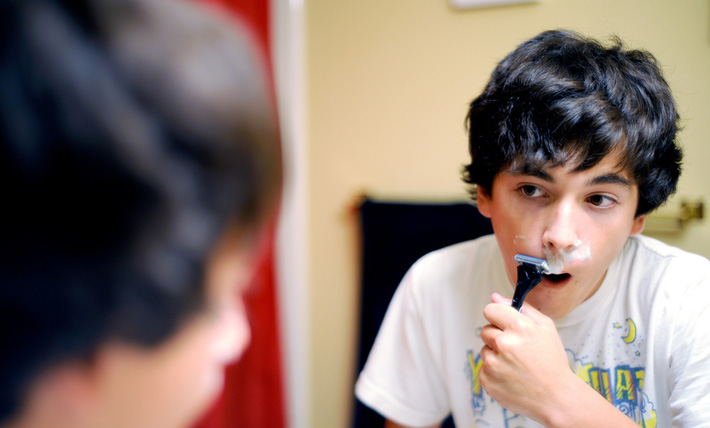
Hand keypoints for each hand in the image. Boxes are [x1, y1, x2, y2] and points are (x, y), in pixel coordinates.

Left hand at [478, 293, 574, 422]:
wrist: (556, 397)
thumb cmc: (552, 362)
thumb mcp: (546, 327)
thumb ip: (521, 308)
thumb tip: (495, 297)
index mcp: (518, 327)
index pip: (490, 309)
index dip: (498, 317)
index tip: (504, 324)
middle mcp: (503, 343)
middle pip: (485, 330)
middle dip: (498, 337)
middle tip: (516, 349)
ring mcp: (493, 363)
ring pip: (485, 349)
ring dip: (496, 355)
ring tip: (516, 365)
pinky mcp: (487, 379)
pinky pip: (484, 368)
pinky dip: (494, 372)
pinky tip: (511, 377)